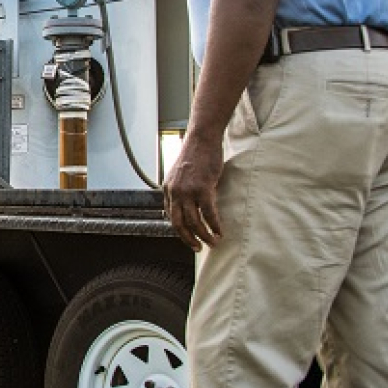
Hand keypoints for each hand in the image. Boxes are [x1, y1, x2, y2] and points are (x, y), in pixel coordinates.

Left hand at [163, 135, 223, 250]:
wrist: (202, 139)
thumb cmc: (195, 155)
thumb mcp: (180, 174)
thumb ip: (181, 189)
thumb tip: (186, 204)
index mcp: (168, 190)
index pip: (171, 216)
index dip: (180, 230)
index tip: (189, 238)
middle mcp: (175, 192)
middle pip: (178, 224)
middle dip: (188, 239)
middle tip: (198, 248)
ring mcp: (188, 191)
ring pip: (194, 222)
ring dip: (204, 236)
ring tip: (213, 242)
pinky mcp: (203, 188)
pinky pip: (209, 214)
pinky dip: (215, 225)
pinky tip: (220, 232)